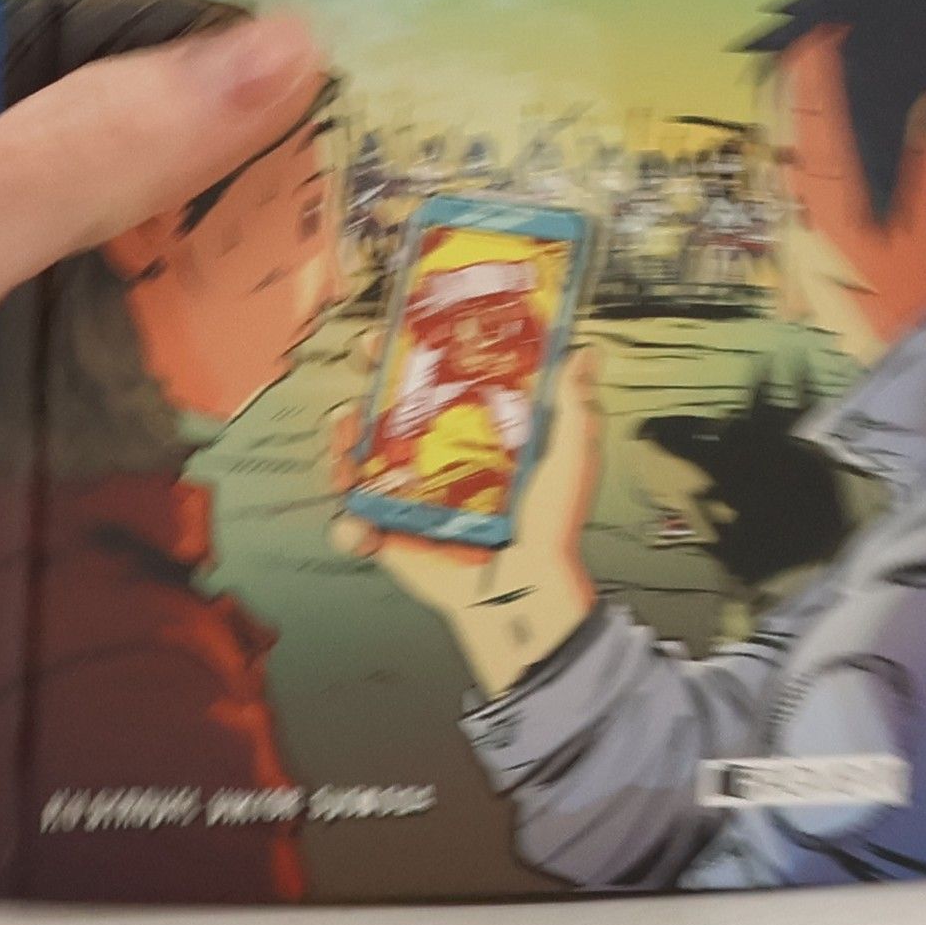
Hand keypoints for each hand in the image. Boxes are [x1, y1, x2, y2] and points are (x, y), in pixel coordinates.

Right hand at [330, 349, 604, 699]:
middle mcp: (435, 459)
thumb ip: (574, 406)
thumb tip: (585, 353)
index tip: (395, 331)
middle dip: (364, 387)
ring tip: (343, 440)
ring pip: (357, 460)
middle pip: (383, 413)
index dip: (407, 354)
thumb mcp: (570, 457)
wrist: (527, 593)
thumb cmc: (553, 529)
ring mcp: (410, 497)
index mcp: (471, 433)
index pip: (431, 382)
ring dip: (340, 446)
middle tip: (363, 369)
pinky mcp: (394, 537)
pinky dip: (348, 524)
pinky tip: (359, 525)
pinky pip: (357, 524)